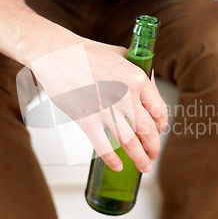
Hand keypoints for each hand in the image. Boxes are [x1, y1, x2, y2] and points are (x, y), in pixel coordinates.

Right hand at [30, 36, 167, 172]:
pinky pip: (104, 148)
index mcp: (137, 79)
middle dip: (154, 148)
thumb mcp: (122, 55)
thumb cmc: (86, 52)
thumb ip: (140, 71)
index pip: (159, 110)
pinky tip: (119, 166)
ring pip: (130, 143)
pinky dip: (113, 160)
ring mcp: (106, 110)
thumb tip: (152, 88)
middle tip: (153, 155)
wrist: (55, 54)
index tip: (159, 131)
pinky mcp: (86, 120)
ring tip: (144, 165)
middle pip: (148, 131)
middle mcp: (125, 95)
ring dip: (140, 159)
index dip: (162, 126)